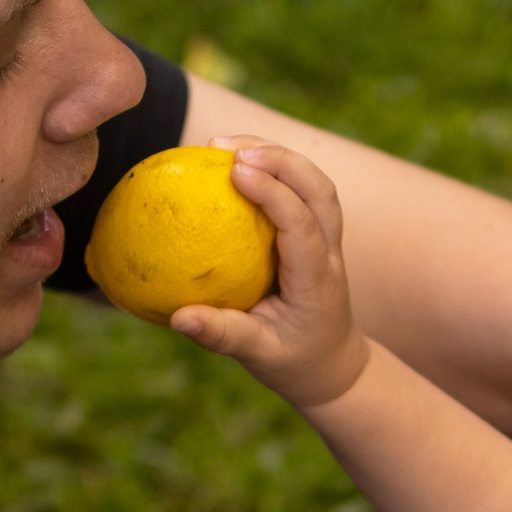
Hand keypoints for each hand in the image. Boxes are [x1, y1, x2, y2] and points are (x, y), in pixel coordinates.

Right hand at [170, 137, 372, 410]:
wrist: (331, 367)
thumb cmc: (294, 363)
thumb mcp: (259, 357)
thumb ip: (222, 335)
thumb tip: (179, 318)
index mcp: (316, 279)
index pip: (302, 224)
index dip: (273, 192)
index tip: (235, 171)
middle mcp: (328, 253)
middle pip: (320, 189)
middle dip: (279, 158)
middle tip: (226, 147)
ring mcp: (328, 240)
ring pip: (315, 182)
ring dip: (277, 155)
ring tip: (225, 144)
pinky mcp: (316, 234)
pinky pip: (300, 190)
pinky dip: (272, 169)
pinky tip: (232, 163)